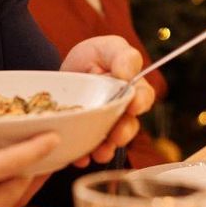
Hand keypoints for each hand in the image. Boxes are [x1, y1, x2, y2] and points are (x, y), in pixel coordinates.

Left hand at [61, 35, 154, 164]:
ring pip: (110, 143)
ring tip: (99, 153)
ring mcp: (104, 127)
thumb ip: (122, 56)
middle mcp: (122, 112)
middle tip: (117, 136)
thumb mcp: (106, 48)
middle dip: (124, 133)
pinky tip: (80, 157)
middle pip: (129, 126)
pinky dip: (84, 156)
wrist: (62, 75)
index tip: (134, 105)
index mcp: (132, 89)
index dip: (141, 102)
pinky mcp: (85, 138)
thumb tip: (128, 74)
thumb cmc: (92, 57)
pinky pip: (86, 151)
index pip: (143, 97)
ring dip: (106, 150)